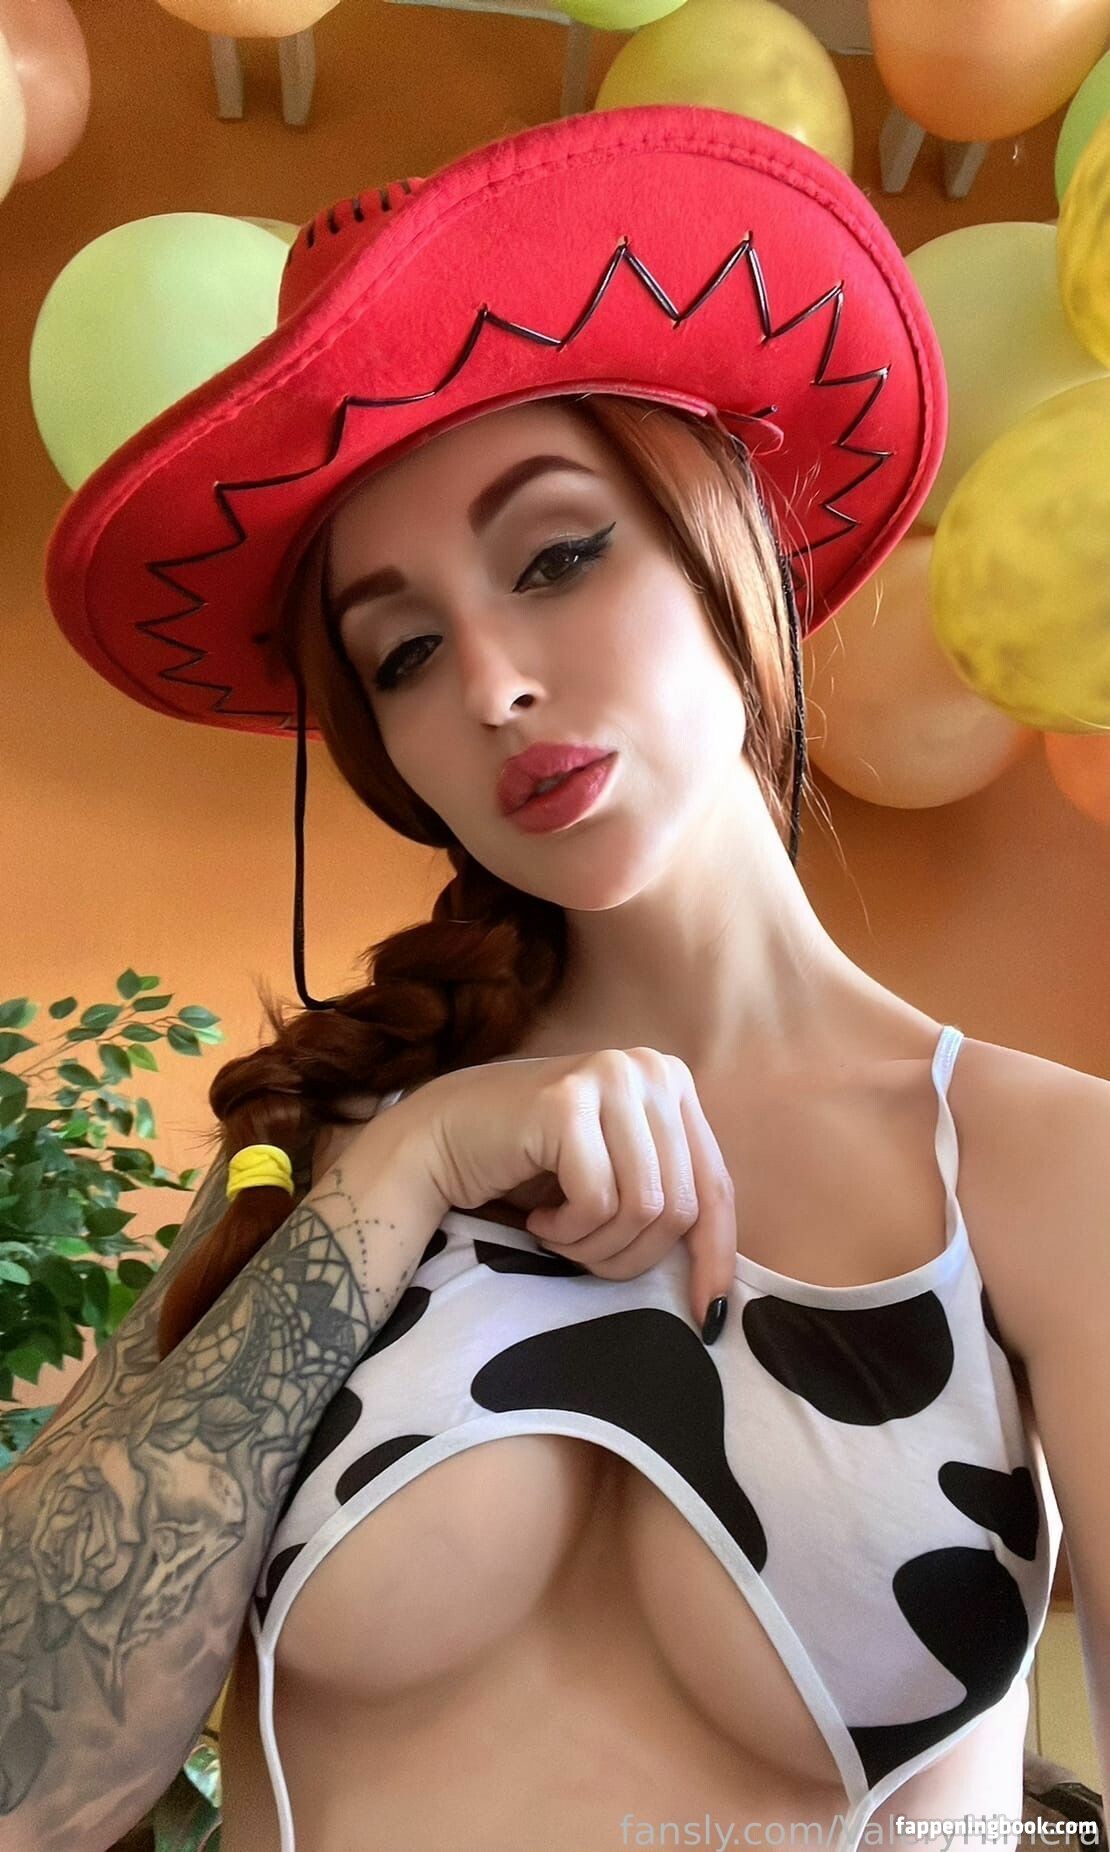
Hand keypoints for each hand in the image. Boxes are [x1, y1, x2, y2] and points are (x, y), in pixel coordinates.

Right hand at [391, 1048, 735, 1340]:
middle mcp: (650, 1069)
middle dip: (630, 1255)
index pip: (715, 1185)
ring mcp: (609, 1078)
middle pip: (680, 1205)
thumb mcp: (618, 1176)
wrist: (442, 1139)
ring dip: (594, 1245)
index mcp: (672, 1083)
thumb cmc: (532, 1168)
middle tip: (581, 1254)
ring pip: (643, 1208)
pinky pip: (597, 1201)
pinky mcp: (567, 1102)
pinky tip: (539, 1217)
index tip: (707, 1313)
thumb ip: (668, 1199)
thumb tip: (722, 1291)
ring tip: (558, 1233)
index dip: (715, 1255)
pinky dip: (567, 1231)